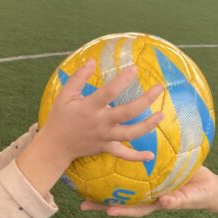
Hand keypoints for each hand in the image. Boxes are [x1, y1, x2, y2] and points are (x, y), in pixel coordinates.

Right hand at [39, 60, 163, 163]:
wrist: (55, 145)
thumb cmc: (60, 117)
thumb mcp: (65, 94)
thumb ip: (78, 77)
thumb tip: (92, 61)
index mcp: (90, 107)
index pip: (110, 91)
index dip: (123, 79)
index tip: (134, 68)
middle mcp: (100, 122)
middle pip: (127, 112)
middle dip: (145, 100)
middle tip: (159, 89)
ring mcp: (105, 137)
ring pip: (130, 134)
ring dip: (147, 126)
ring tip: (161, 115)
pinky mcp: (106, 147)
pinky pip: (123, 154)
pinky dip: (136, 157)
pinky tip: (150, 155)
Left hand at [80, 165, 217, 216]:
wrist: (208, 185)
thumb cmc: (199, 194)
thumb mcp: (189, 198)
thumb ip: (177, 201)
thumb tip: (164, 203)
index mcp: (153, 203)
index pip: (133, 209)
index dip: (120, 210)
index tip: (107, 211)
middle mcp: (146, 194)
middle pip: (121, 199)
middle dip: (102, 203)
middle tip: (82, 204)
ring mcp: (146, 183)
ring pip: (123, 183)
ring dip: (105, 182)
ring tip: (85, 179)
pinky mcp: (151, 170)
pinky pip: (133, 167)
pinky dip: (121, 162)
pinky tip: (107, 153)